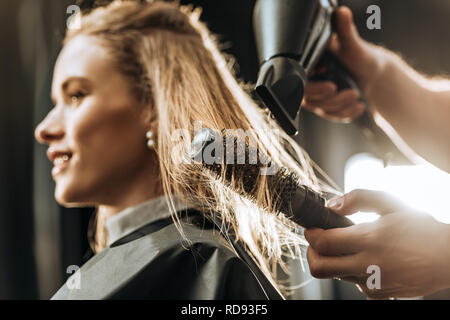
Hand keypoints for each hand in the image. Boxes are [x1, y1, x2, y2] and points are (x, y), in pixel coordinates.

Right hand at [302, 6, 385, 122]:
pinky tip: (359, 106)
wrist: (375, 75)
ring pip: (322, 110)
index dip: (314, 88)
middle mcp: (311, 82)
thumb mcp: (353, 45)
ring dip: (342, 106)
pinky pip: (332, 117)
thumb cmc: (362, 57)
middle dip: (331, 100)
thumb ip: (345, 31)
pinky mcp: (328, 108)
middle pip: (309, 101)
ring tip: (357, 96)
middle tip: (350, 92)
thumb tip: (342, 12)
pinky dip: (347, 113)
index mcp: (310, 66)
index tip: (332, 87)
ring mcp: (319, 97)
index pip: (300, 83)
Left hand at [304, 189, 449, 298]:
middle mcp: (368, 265)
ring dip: (331, 261)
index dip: (311, 234)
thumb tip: (331, 205)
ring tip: (345, 248)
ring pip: (334, 275)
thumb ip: (358, 198)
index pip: (323, 243)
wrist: (448, 258)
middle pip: (319, 267)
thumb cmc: (420, 228)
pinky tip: (365, 259)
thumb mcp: (392, 203)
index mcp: (370, 240)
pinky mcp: (378, 294)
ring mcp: (372, 283)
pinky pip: (353, 283)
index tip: (311, 228)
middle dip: (311, 252)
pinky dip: (351, 271)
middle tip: (318, 241)